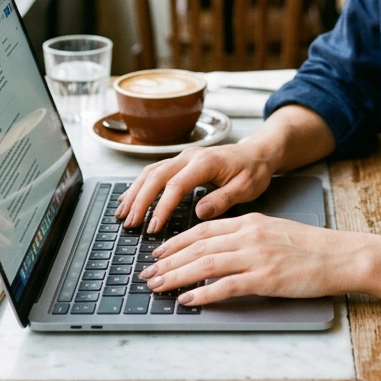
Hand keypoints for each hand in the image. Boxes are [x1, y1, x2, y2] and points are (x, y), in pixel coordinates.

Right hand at [115, 138, 278, 232]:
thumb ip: (223, 199)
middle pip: (156, 176)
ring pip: (151, 172)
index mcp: (205, 162)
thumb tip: (199, 212)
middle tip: (130, 223)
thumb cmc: (253, 171)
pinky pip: (154, 171)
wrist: (258, 153)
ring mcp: (183, 157)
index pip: (176, 185)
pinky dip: (139, 185)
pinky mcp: (181, 162)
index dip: (162, 207)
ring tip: (122, 214)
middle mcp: (189, 156)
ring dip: (134, 192)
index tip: (153, 227)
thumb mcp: (247, 187)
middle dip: (140, 200)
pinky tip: (129, 198)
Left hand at [139, 213, 371, 305]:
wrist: (340, 256)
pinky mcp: (265, 278)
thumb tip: (220, 250)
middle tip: (147, 273)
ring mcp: (256, 257)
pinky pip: (226, 286)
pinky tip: (187, 300)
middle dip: (167, 261)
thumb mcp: (274, 232)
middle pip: (197, 247)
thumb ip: (247, 237)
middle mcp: (248, 236)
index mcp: (250, 222)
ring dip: (176, 276)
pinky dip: (203, 293)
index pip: (203, 230)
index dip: (176, 242)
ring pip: (205, 264)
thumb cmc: (311, 247)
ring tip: (157, 287)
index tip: (158, 252)